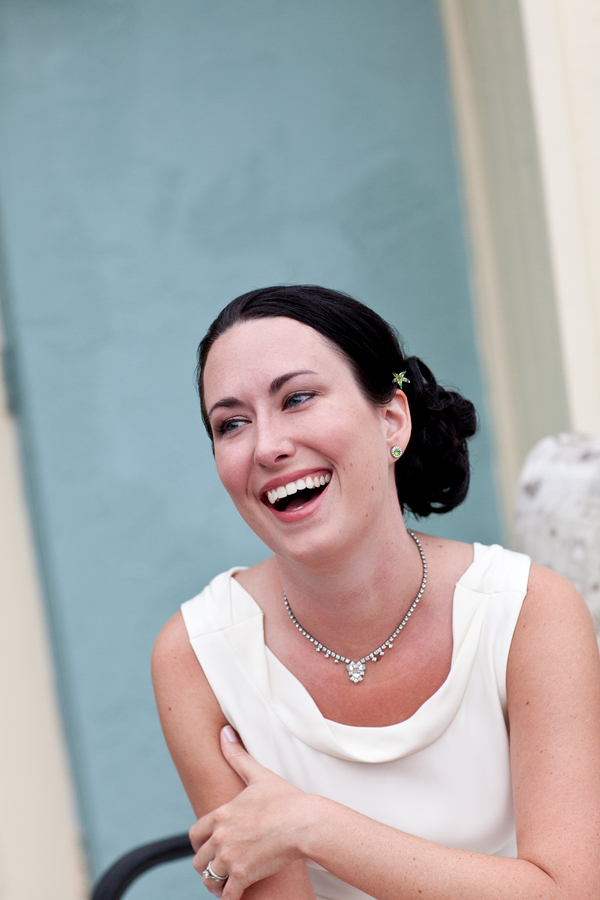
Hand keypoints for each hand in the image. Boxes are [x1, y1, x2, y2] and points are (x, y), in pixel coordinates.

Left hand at [190, 726, 314, 898]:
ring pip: (209, 879)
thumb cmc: (285, 798)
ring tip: (228, 881)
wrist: (305, 823)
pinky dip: (230, 896)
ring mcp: (229, 857)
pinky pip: (226, 896)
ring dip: (217, 882)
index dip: (201, 843)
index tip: (211, 846)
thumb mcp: (259, 775)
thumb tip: (224, 732)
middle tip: (222, 866)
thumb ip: (238, 756)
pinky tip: (238, 893)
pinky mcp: (243, 875)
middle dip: (208, 864)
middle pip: (199, 860)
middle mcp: (219, 837)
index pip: (194, 835)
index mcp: (220, 815)